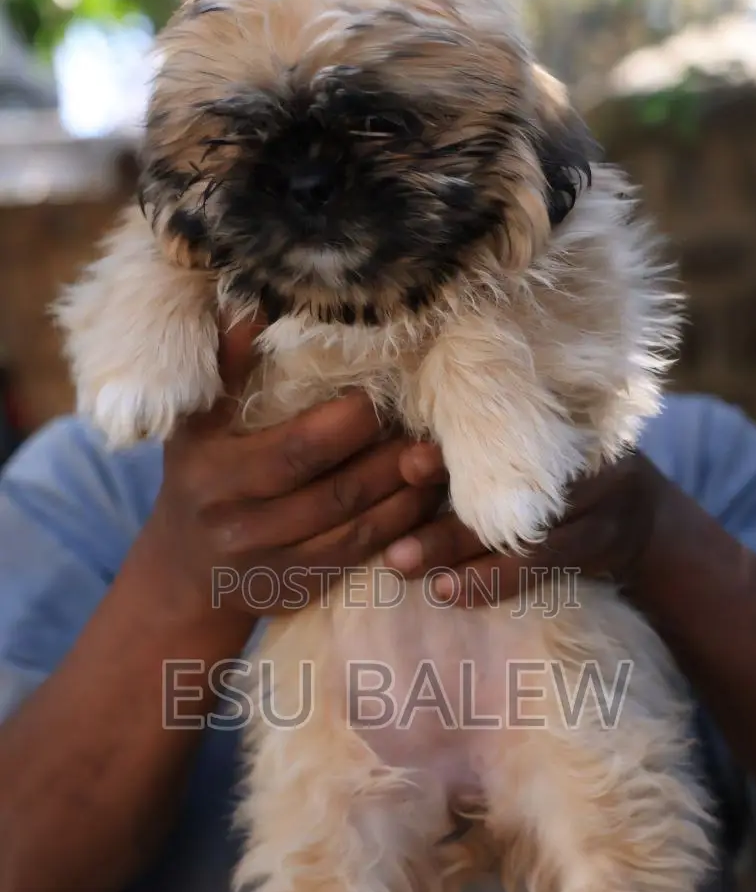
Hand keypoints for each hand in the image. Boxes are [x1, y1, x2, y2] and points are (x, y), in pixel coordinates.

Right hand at [135, 318, 445, 627]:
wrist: (183, 572)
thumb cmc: (199, 473)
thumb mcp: (196, 421)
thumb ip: (227, 364)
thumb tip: (253, 304)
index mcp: (215, 473)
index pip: (297, 450)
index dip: (347, 425)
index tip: (376, 396)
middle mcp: (240, 524)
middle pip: (335, 492)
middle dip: (387, 458)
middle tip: (424, 428)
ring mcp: (272, 563)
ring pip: (356, 527)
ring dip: (405, 493)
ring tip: (435, 459)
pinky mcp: (299, 587)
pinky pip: (359, 554)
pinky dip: (398, 526)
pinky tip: (422, 498)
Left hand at [386, 445, 667, 604]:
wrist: (651, 526)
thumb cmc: (567, 484)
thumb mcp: (536, 456)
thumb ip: (481, 454)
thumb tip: (399, 465)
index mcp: (558, 419)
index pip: (497, 433)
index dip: (451, 449)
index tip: (408, 466)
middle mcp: (583, 450)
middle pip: (504, 486)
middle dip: (443, 518)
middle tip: (393, 545)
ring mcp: (603, 495)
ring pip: (520, 532)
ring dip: (458, 553)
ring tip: (406, 569)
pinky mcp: (607, 541)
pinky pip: (543, 566)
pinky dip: (493, 581)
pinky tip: (453, 593)